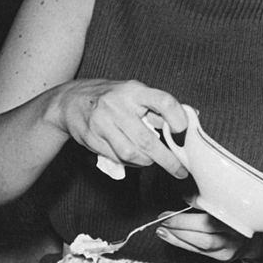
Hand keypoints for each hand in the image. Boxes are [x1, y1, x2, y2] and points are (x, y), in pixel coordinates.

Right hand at [53, 79, 189, 178]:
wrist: (70, 101)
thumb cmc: (113, 97)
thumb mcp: (136, 93)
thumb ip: (160, 107)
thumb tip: (192, 116)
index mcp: (134, 91)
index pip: (163, 101)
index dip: (178, 119)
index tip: (184, 133)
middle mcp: (117, 106)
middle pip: (147, 140)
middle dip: (168, 160)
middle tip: (181, 170)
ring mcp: (101, 123)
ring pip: (131, 154)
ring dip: (147, 162)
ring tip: (153, 161)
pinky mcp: (90, 138)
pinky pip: (116, 158)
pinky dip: (130, 163)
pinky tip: (135, 159)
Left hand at [156, 208, 247, 260]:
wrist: (253, 239)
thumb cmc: (237, 218)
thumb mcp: (227, 204)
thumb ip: (209, 201)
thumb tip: (186, 197)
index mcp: (237, 214)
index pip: (214, 210)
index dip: (195, 207)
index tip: (175, 206)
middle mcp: (236, 232)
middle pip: (206, 229)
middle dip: (181, 225)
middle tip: (164, 219)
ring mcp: (230, 246)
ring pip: (202, 244)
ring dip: (179, 237)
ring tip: (163, 231)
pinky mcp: (224, 257)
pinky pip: (200, 252)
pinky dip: (183, 245)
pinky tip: (172, 238)